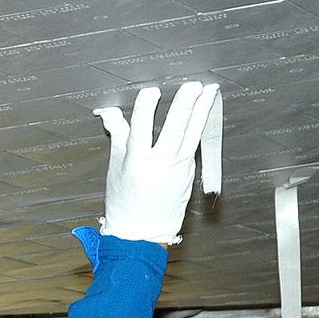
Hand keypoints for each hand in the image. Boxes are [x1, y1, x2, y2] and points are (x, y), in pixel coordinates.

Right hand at [93, 81, 219, 245]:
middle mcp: (161, 163)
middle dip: (185, 104)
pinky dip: (198, 125)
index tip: (151, 91)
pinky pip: (193, 143)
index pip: (140, 127)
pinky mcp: (189, 171)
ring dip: (202, 109)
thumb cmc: (125, 201)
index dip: (145, 107)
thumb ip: (118, 135)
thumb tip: (109, 112)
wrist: (142, 232)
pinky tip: (203, 111)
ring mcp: (179, 168)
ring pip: (192, 132)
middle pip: (175, 127)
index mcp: (138, 161)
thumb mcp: (116, 167)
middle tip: (192, 86)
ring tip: (209, 90)